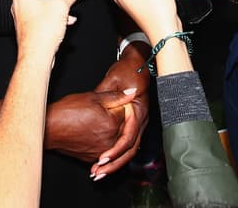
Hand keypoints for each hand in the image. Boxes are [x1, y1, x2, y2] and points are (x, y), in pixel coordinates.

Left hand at [11, 0, 80, 60]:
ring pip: (40, 0)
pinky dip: (53, 12)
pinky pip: (41, 13)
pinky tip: (66, 18)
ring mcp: (23, 15)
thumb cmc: (41, 33)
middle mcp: (19, 3)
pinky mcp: (29, 26)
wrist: (37, 57)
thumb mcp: (61, 6)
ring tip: (66, 1)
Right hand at [45, 88, 138, 170]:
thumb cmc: (67, 111)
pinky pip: (105, 149)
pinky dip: (104, 142)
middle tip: (102, 111)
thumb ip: (116, 96)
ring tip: (96, 122)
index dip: (121, 105)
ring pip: (116, 140)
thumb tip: (133, 92)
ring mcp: (102, 151)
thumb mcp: (93, 97)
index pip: (128, 113)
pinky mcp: (93, 158)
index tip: (113, 101)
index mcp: (112, 123)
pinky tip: (94, 133)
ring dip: (112, 131)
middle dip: (118, 118)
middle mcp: (110, 140)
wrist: (49, 129)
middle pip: (124, 127)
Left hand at [90, 50, 149, 177]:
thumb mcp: (113, 81)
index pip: (128, 138)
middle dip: (114, 164)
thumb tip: (96, 110)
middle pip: (130, 150)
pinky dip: (115, 155)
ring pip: (129, 150)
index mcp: (138, 112)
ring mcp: (137, 124)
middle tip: (97, 173)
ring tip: (97, 173)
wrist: (138, 64)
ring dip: (114, 163)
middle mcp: (140, 121)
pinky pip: (125, 145)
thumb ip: (107, 98)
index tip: (101, 159)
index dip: (115, 151)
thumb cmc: (127, 70)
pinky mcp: (132, 125)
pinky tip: (102, 162)